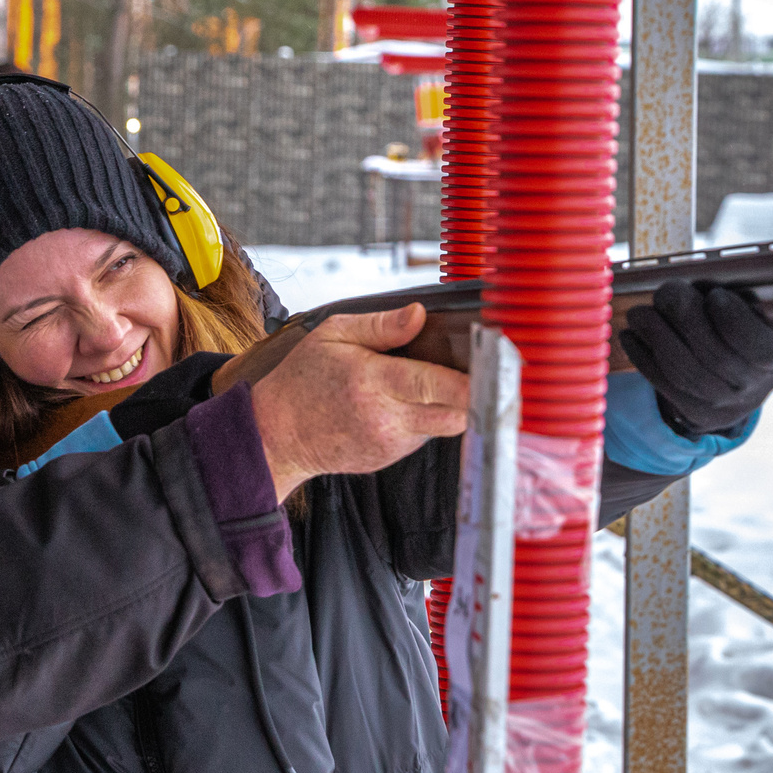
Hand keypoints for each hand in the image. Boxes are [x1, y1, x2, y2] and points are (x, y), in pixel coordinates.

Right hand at [251, 303, 467, 500]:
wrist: (276, 433)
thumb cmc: (303, 379)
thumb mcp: (333, 335)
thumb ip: (380, 325)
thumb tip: (419, 314)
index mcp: (373, 382)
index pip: (436, 385)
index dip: (472, 382)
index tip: (496, 372)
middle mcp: (385, 417)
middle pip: (455, 415)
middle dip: (476, 398)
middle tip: (487, 378)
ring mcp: (389, 443)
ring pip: (442, 426)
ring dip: (446, 407)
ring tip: (426, 386)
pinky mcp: (388, 458)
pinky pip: (421, 436)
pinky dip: (421, 420)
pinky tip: (398, 406)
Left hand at [619, 280, 772, 437]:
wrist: (739, 384)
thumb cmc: (740, 331)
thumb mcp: (749, 313)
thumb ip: (728, 297)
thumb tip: (686, 287)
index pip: (757, 344)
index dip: (734, 320)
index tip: (715, 296)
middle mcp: (751, 385)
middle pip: (713, 354)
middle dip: (684, 319)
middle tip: (665, 292)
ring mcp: (722, 404)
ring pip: (684, 371)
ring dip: (656, 338)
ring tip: (639, 314)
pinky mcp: (694, 413)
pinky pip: (664, 384)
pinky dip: (643, 358)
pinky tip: (630, 336)